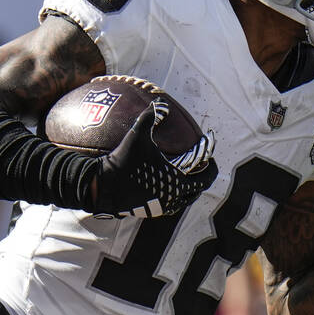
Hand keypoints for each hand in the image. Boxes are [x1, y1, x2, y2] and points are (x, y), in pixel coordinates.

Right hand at [93, 100, 217, 218]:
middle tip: (204, 162)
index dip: (209, 156)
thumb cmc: (124, 161)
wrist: (105, 187)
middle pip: (200, 187)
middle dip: (206, 174)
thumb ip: (150, 117)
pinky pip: (173, 205)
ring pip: (187, 199)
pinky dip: (177, 195)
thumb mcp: (137, 135)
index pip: (204, 170)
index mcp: (177, 179)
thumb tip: (161, 103)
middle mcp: (175, 196)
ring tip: (190, 175)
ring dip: (192, 187)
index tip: (209, 146)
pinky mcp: (154, 211)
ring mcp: (165, 206)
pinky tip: (170, 185)